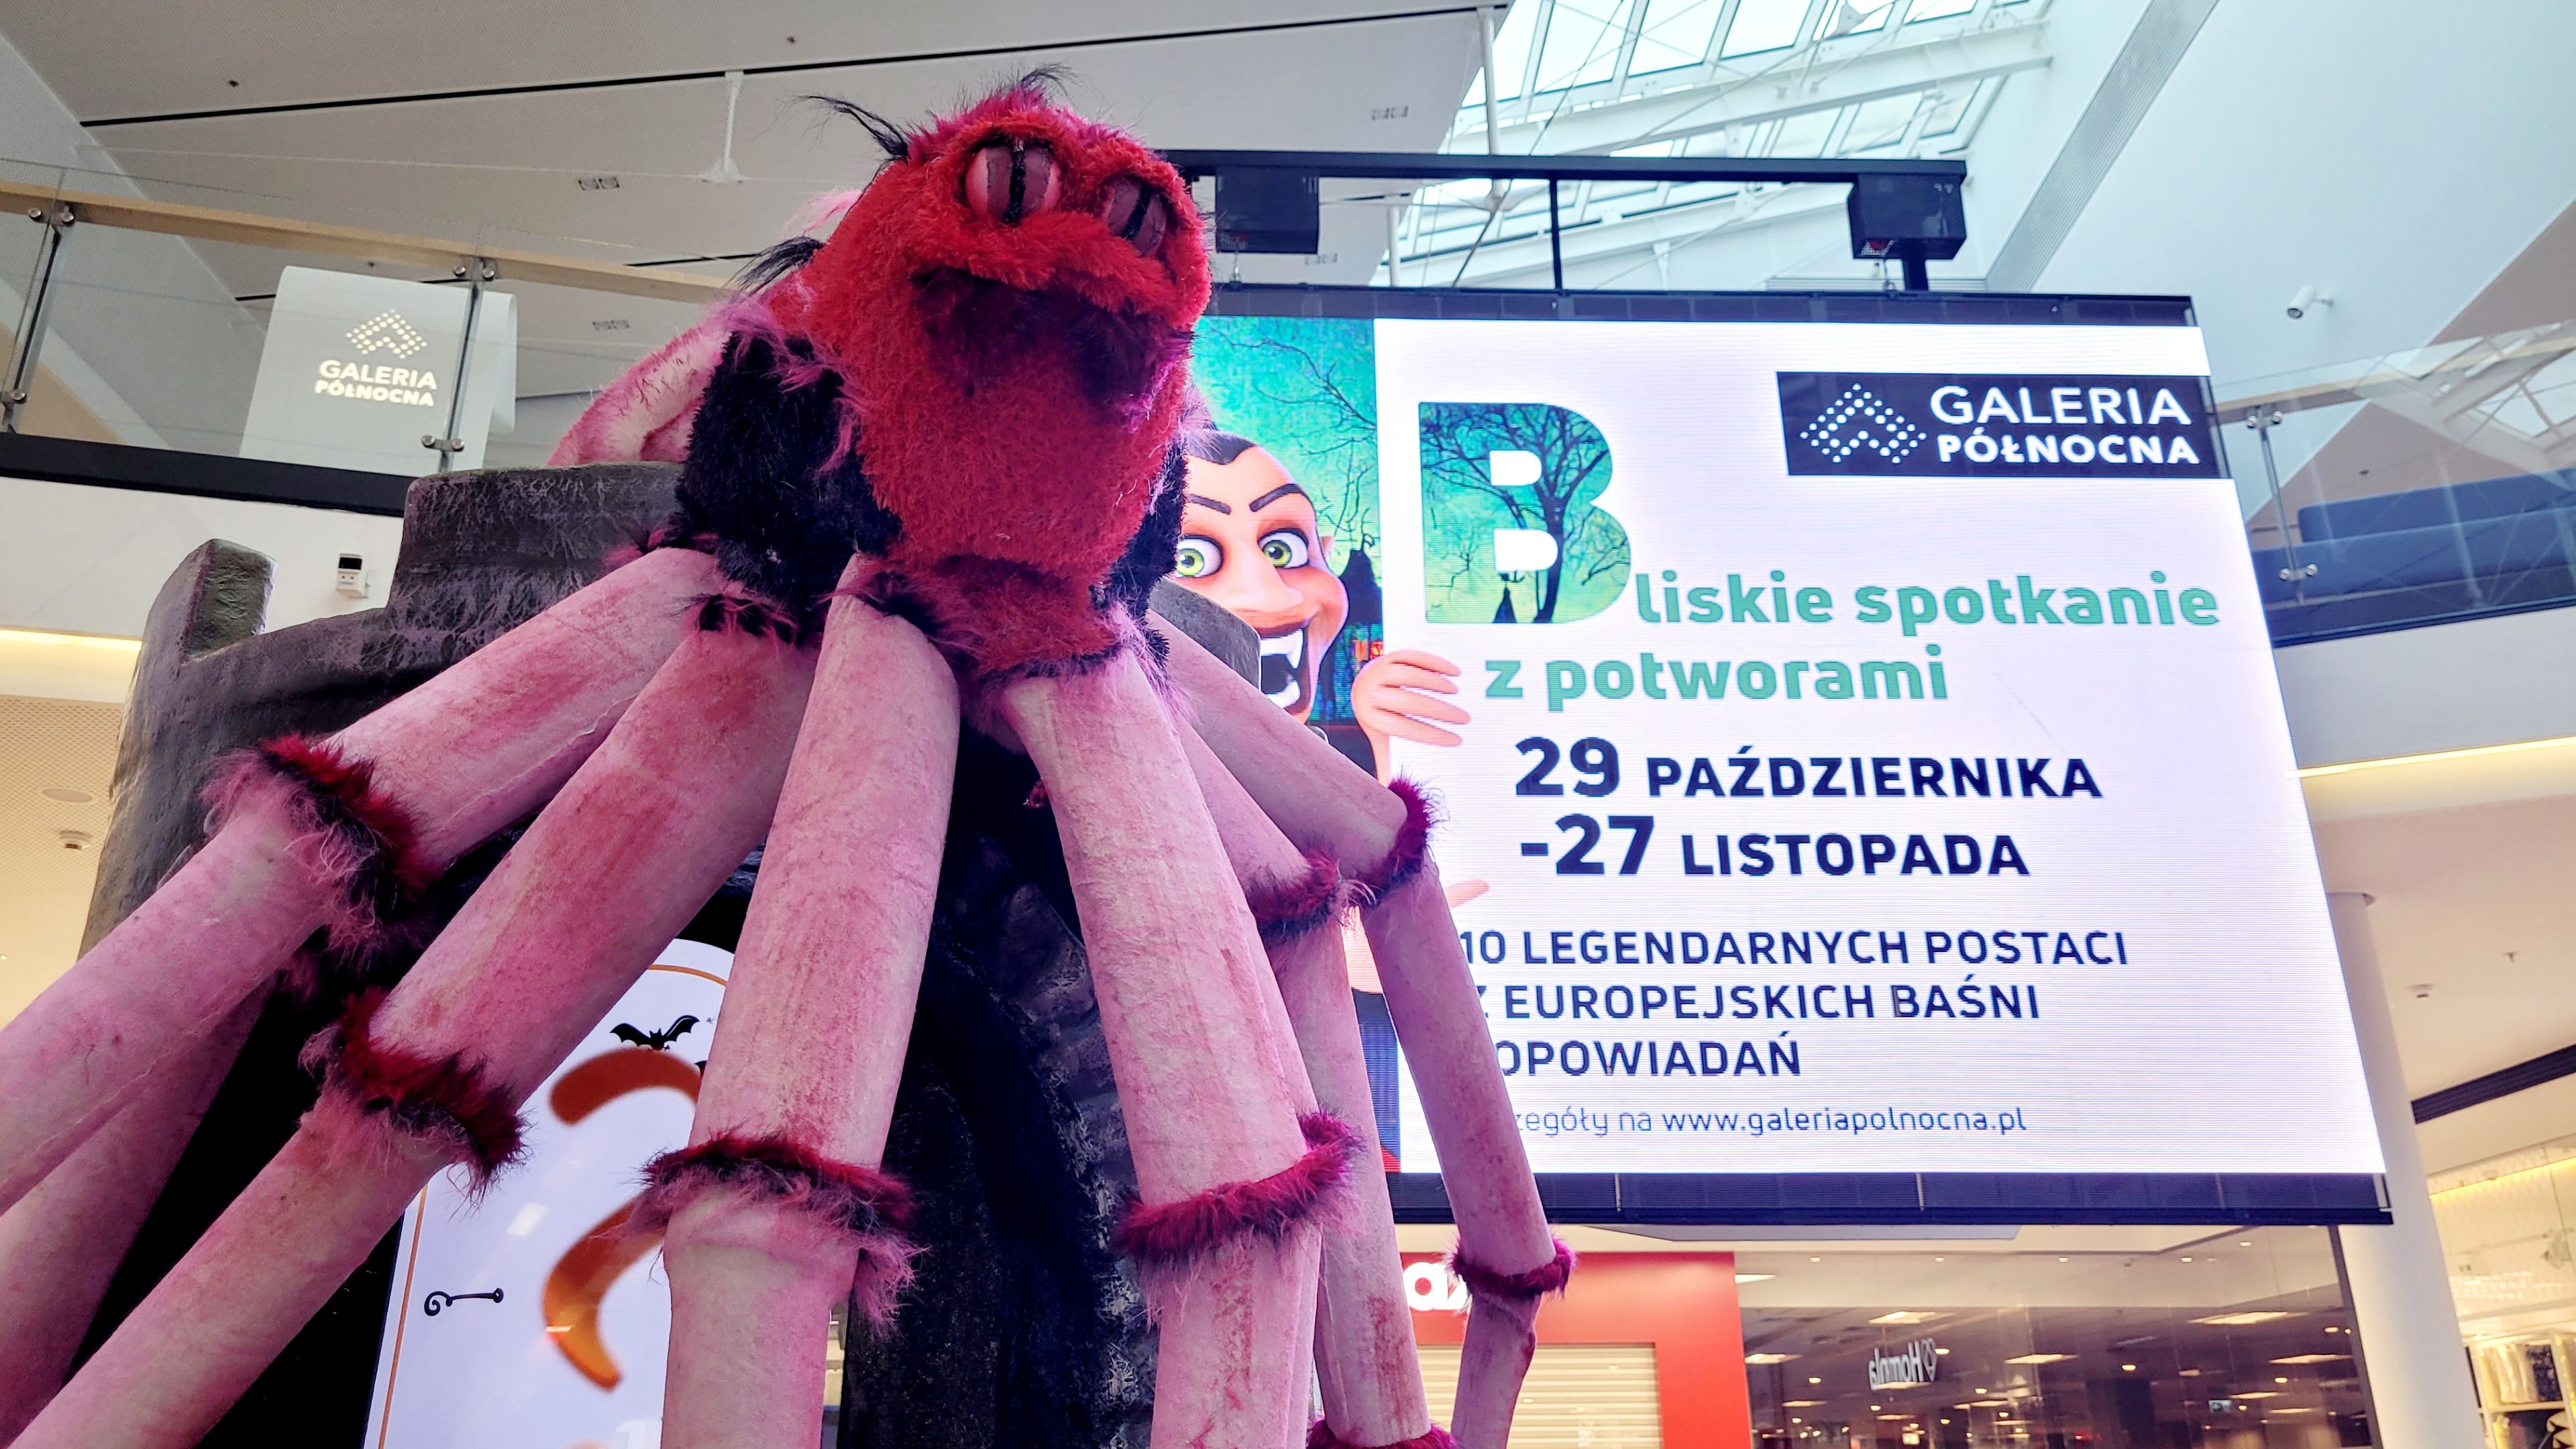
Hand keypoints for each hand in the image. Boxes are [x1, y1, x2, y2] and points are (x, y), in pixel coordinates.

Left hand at [1352, 650, 1470, 766]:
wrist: (1361, 684)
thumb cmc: (1379, 719)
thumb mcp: (1380, 741)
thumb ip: (1388, 764)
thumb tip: (1393, 801)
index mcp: (1370, 717)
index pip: (1404, 727)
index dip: (1432, 735)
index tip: (1458, 741)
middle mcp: (1371, 692)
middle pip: (1409, 701)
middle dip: (1440, 711)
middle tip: (1465, 719)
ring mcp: (1378, 670)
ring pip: (1410, 675)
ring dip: (1437, 683)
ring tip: (1457, 694)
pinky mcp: (1389, 654)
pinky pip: (1413, 656)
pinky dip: (1435, 663)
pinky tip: (1455, 673)